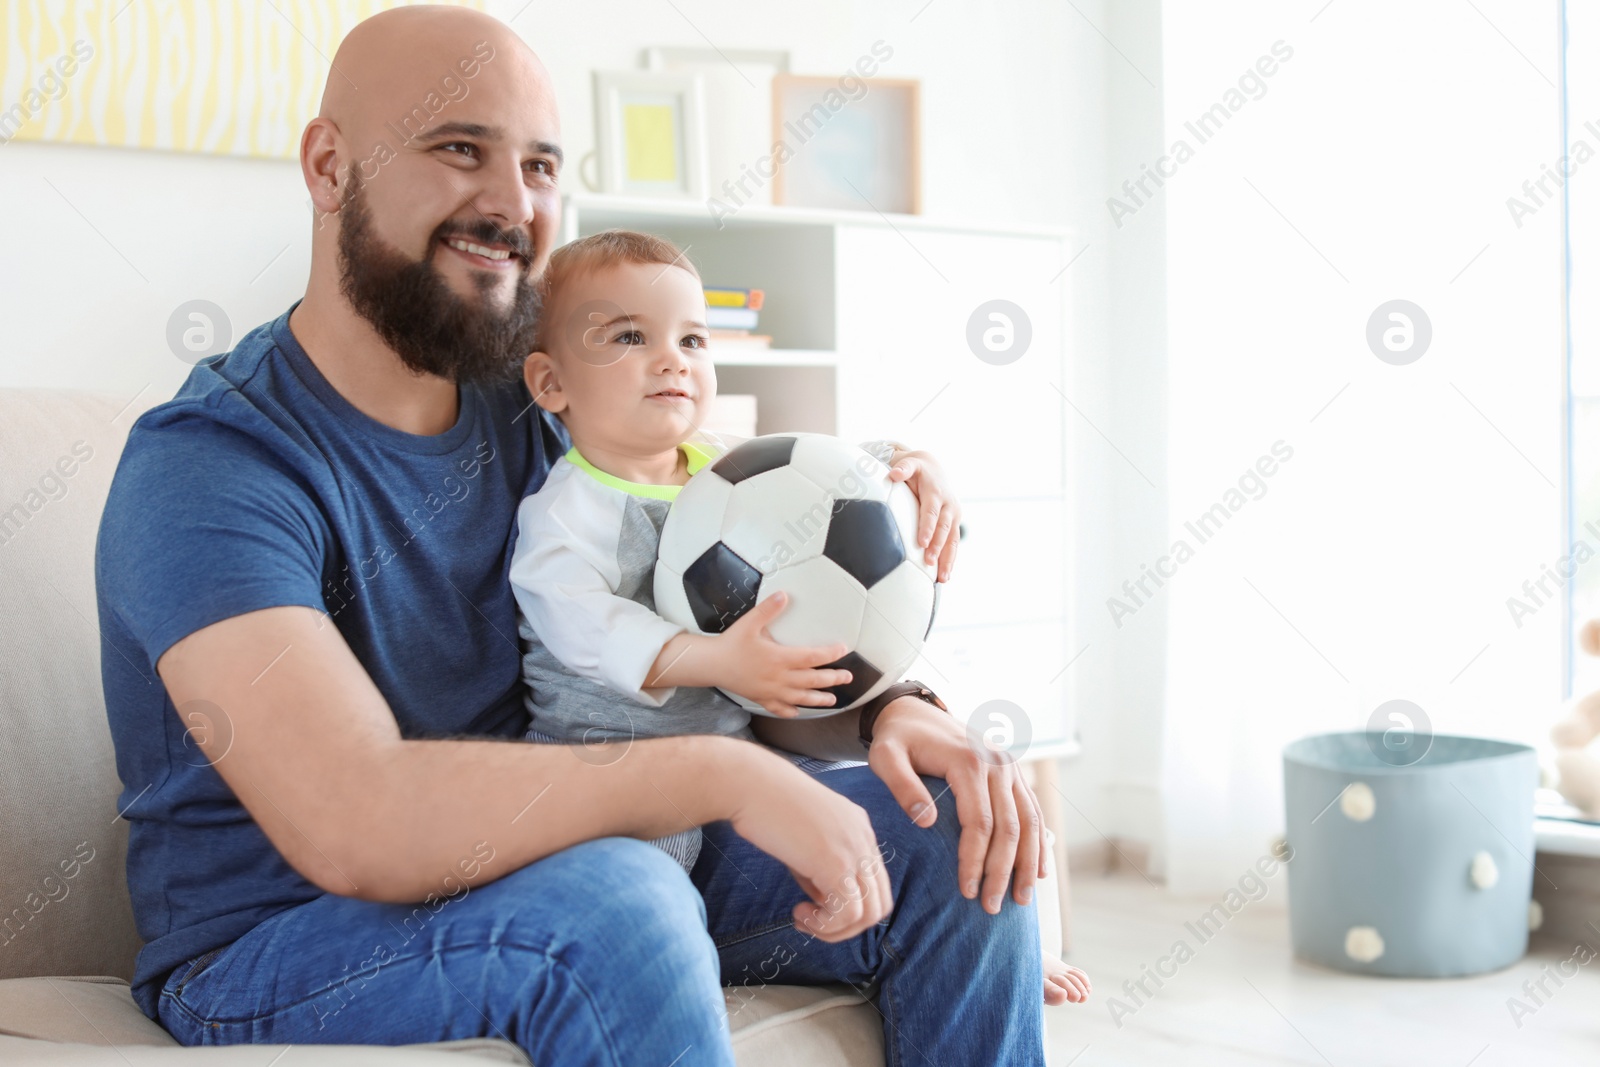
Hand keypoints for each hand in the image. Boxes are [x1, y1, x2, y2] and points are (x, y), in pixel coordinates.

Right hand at [717, 593, 853, 716]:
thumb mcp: (749, 623)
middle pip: (812, 680)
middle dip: (833, 679)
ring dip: (819, 699)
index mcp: (779, 658)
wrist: (711, 665)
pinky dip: (790, 711)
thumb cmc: (730, 644)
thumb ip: (769, 609)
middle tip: (848, 677)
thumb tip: (784, 595)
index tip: (843, 649)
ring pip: (800, 698)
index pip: (812, 657)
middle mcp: (779, 678)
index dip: (830, 654)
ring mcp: (771, 691)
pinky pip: (779, 709)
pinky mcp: (760, 699)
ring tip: (833, 700)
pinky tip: (798, 711)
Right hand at [728, 756, 892, 941]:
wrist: (748, 783)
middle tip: (812, 921)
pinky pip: (847, 913)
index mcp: (859, 827)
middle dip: (846, 925)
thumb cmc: (765, 806)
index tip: (813, 907)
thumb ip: (820, 870)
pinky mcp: (836, 862)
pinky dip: (825, 925)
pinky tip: (799, 913)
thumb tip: (825, 904)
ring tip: (804, 919)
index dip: (848, 905)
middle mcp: (864, 837)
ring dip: (835, 929)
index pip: (874, 883)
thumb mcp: (803, 840)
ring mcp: (854, 849)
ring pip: (869, 914)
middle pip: (880, 903)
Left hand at [865, 697, 1045, 913]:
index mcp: (968, 761)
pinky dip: (1038, 842)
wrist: (914, 712)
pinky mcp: (1013, 772)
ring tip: (1021, 900)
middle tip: (991, 908)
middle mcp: (997, 763)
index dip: (976, 861)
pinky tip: (1037, 871)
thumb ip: (902, 786)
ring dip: (1028, 863)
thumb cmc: (896, 740)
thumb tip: (926, 822)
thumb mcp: (885, 757)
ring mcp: (1010, 766)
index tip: (967, 892)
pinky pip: (1033, 810)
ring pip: (1029, 821)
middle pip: (1009, 827)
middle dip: (1002, 871)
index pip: (980, 822)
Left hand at [886, 451, 960, 581]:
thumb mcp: (910, 464)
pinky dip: (950, 560)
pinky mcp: (955, 525)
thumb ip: (903, 468)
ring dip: (948, 559)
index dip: (927, 527)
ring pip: (952, 540)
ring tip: (942, 579)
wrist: (935, 469)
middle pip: (944, 529)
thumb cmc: (917, 470)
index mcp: (936, 493)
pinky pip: (954, 544)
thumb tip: (894, 474)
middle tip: (929, 563)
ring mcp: (954, 516)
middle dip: (938, 547)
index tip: (921, 543)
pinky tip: (944, 576)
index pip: (931, 512)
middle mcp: (949, 505)